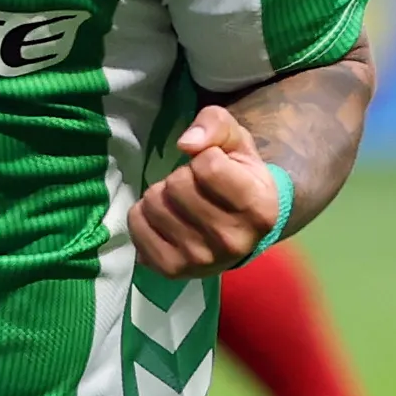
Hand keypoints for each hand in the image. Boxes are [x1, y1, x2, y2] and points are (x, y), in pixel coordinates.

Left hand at [131, 101, 284, 279]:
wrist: (240, 229)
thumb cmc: (239, 177)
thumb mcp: (237, 141)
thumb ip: (216, 125)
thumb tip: (185, 143)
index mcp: (259, 208)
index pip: (208, 165)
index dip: (205, 156)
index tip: (215, 167)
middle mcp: (233, 241)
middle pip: (177, 185)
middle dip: (181, 176)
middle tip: (194, 186)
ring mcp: (200, 260)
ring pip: (154, 203)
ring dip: (161, 194)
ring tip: (180, 202)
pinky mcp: (171, 270)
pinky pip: (136, 225)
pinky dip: (143, 214)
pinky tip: (164, 219)